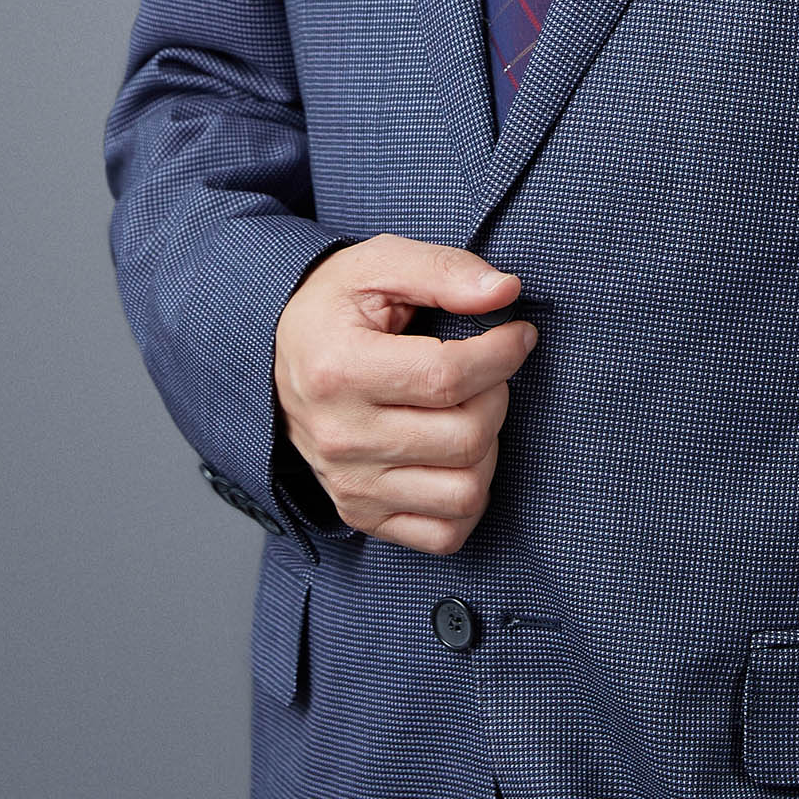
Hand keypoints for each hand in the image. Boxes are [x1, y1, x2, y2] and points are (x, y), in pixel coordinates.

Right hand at [272, 235, 537, 552]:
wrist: (280, 356)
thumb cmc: (336, 307)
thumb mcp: (379, 264)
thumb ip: (444, 271)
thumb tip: (506, 292)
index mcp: (340, 370)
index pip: (449, 377)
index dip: (503, 353)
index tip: (518, 334)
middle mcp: (340, 437)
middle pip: (466, 438)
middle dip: (497, 397)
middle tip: (487, 373)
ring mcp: (350, 484)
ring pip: (464, 492)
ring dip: (488, 450)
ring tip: (469, 413)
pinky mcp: (362, 514)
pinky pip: (444, 535)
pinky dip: (468, 501)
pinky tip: (458, 458)